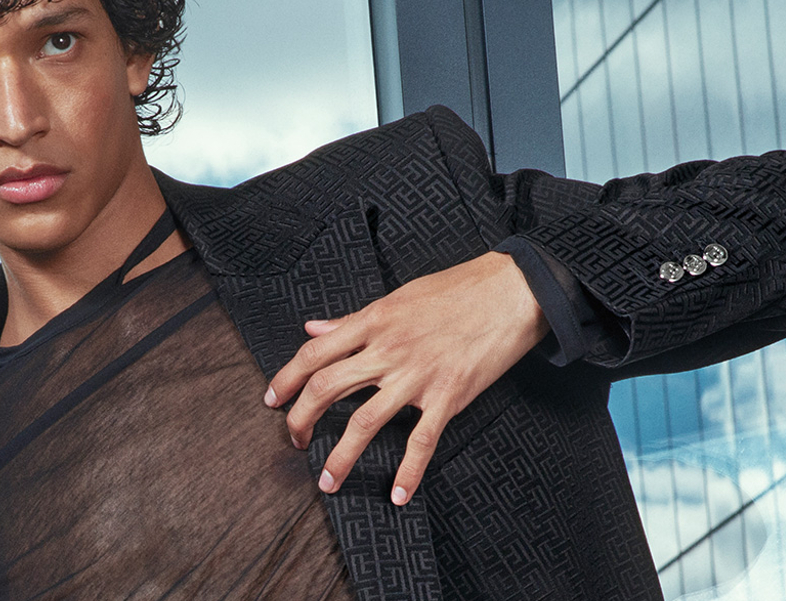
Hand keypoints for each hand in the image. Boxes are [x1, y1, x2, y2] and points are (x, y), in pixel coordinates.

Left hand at [265, 251, 545, 504]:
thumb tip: (314, 328)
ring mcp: (417, 375)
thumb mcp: (399, 296)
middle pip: (326, 388)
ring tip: (326, 481)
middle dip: (301, 420)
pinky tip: (398, 495)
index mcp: (374, 321)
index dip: (286, 379)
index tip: (273, 400)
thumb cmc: (458, 290)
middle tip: (294, 441)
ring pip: (364, 422)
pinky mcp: (448, 396)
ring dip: (340, 457)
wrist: (512, 292)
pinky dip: (408, 473)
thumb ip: (354, 319)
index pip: (314, 353)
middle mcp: (388, 349)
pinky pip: (421, 442)